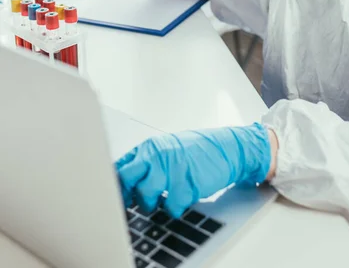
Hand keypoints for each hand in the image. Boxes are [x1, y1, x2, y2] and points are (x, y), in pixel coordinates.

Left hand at [116, 123, 270, 217]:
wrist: (228, 149)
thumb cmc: (197, 150)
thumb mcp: (167, 148)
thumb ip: (146, 160)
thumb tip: (122, 176)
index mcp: (151, 146)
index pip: (120, 166)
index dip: (114, 184)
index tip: (114, 195)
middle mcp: (158, 155)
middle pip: (126, 178)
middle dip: (127, 194)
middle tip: (133, 201)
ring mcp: (171, 169)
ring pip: (144, 195)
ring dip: (150, 204)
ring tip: (159, 201)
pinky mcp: (187, 184)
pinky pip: (170, 206)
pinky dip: (173, 209)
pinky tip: (179, 201)